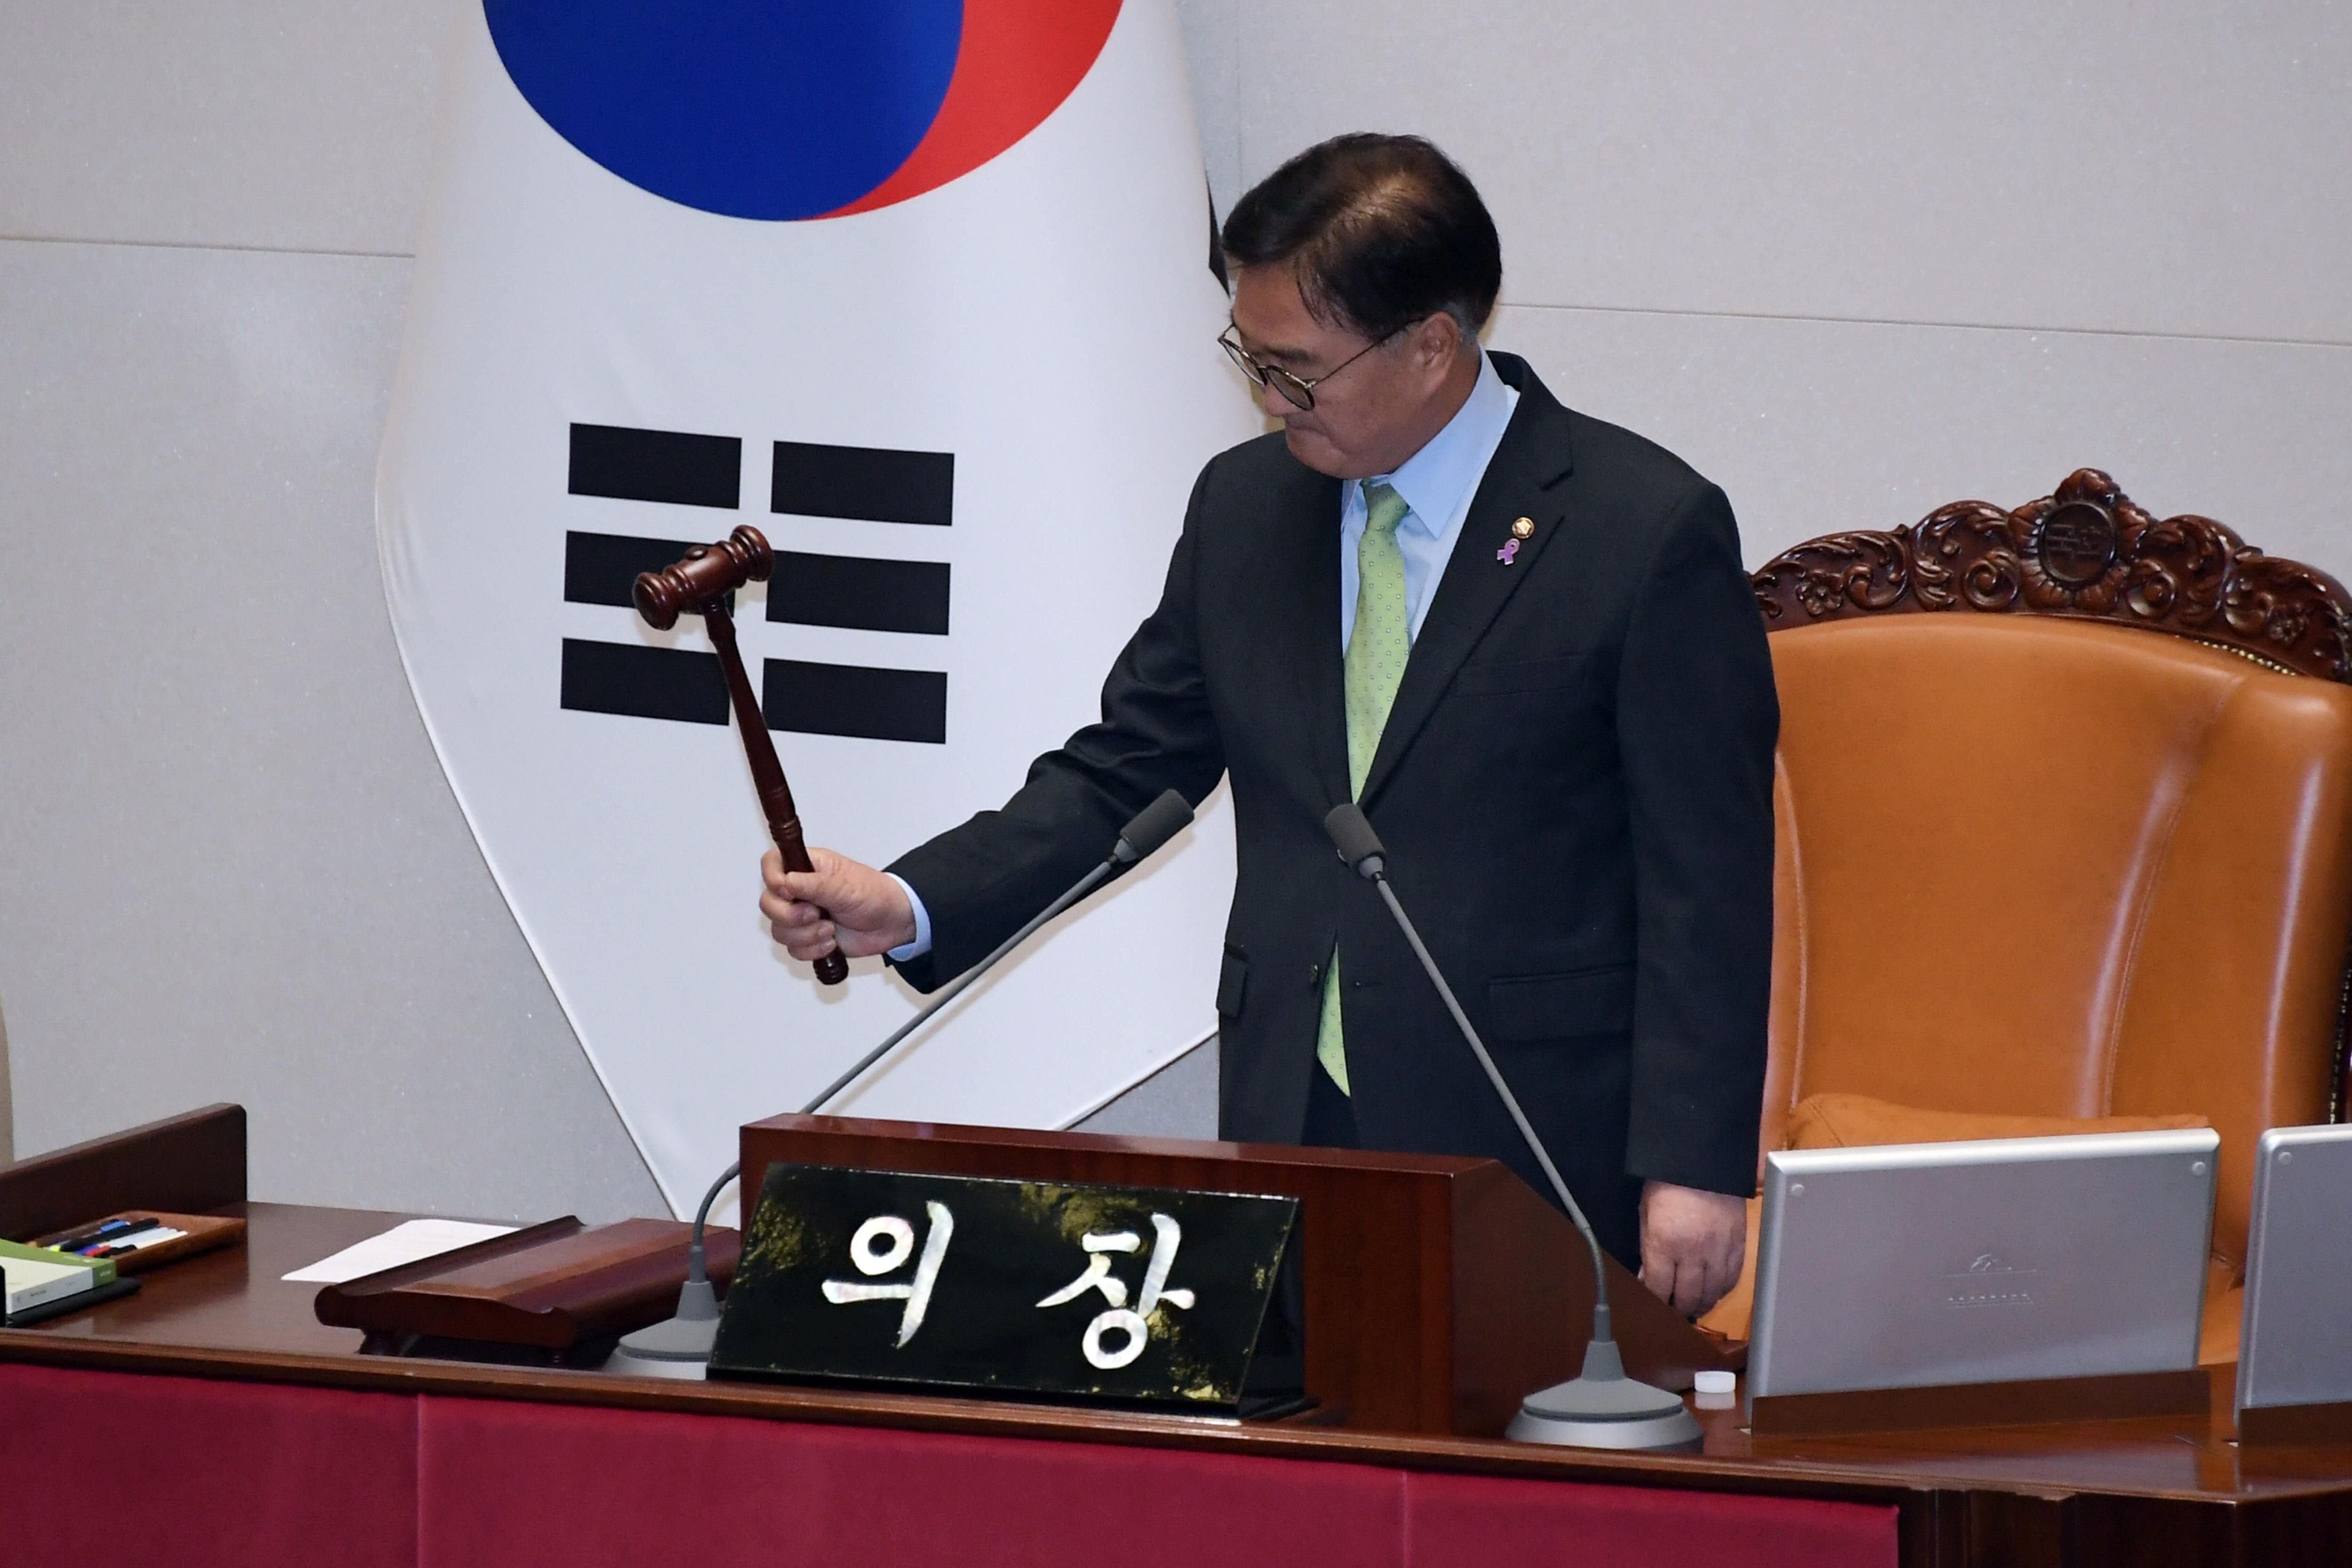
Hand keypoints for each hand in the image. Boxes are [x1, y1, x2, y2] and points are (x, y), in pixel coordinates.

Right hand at [759, 846, 917, 961]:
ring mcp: (801, 916)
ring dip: (805, 935)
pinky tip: (831, 943)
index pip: (771, 865)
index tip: (789, 892)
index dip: (773, 880)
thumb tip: (785, 881)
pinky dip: (812, 950)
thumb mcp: (845, 886)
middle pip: (768, 903)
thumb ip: (813, 884)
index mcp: (806, 867)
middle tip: (815, 914)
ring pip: (778, 930)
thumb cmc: (873, 895)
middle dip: (790, 916)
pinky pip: (793, 949)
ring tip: (830, 930)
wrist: (891, 923)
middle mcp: (798, 891)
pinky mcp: (808, 938)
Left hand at [1637, 1180, 1745, 1316]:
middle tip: (1675, 1311)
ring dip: (1702, 1303)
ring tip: (1694, 1305)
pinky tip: (1714, 1290)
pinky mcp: (1739, 1245)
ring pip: (1713, 1293)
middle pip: (1688, 1297)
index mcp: (1664, 1244)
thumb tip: (1647, 1278)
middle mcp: (1693, 1253)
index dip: (1656, 1301)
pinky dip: (1722, 1289)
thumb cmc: (1667, 1183)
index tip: (1655, 1305)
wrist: (1704, 1161)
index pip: (1660, 1288)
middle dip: (1679, 1308)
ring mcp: (1719, 1250)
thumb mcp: (1646, 1214)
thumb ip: (1647, 1250)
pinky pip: (1733, 1278)